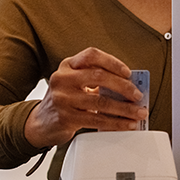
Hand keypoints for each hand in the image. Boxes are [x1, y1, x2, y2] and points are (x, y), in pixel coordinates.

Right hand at [24, 47, 146, 147]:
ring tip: (138, 112)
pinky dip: (116, 123)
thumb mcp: (74, 83)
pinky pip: (97, 120)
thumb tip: (128, 86)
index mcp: (67, 66)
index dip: (113, 62)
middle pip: (99, 76)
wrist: (41, 122)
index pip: (92, 55)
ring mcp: (63, 99)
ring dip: (125, 108)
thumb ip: (95, 79)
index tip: (128, 73)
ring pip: (101, 102)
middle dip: (124, 87)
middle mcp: (63, 79)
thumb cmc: (64, 100)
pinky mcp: (66, 118)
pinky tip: (127, 124)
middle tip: (137, 95)